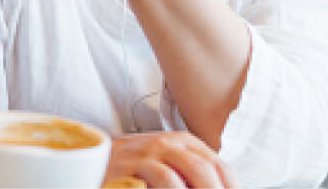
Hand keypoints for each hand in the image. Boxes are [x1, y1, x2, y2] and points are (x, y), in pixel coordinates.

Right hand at [103, 131, 236, 187]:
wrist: (95, 159)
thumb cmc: (136, 168)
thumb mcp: (168, 166)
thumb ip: (191, 175)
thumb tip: (220, 187)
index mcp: (185, 143)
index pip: (221, 168)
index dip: (232, 188)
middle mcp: (170, 143)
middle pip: (207, 170)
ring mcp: (151, 152)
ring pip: (190, 173)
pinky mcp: (133, 164)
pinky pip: (165, 180)